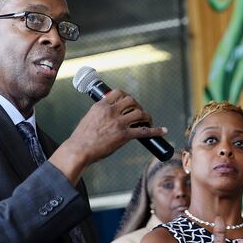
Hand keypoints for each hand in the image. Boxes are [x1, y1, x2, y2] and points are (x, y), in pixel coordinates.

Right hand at [50, 89, 166, 182]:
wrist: (79, 150)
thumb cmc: (81, 138)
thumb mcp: (88, 118)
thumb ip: (99, 114)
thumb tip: (108, 114)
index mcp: (101, 105)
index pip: (118, 93)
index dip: (126, 96)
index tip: (129, 102)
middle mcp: (111, 111)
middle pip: (131, 100)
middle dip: (137, 105)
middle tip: (139, 112)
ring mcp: (118, 123)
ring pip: (139, 113)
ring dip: (146, 116)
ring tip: (148, 121)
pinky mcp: (124, 135)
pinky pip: (144, 131)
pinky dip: (156, 130)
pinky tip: (162, 131)